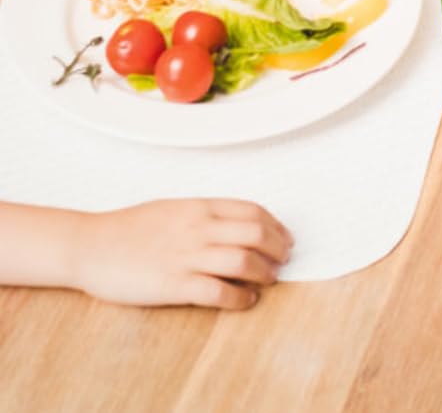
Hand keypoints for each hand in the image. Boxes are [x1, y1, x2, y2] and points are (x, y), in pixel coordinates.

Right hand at [71, 199, 291, 308]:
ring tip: (269, 279)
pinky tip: (245, 301)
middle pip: (255, 233)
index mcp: (200, 207)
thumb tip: (238, 224)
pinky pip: (217, 292)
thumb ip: (206, 214)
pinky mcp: (173, 285)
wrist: (90, 245)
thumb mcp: (174, 208)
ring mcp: (186, 256)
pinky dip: (239, 298)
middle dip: (277, 248)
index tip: (284, 237)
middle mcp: (198, 228)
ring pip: (243, 261)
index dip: (276, 225)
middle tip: (284, 260)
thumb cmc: (130, 228)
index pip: (253, 211)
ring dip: (264, 272)